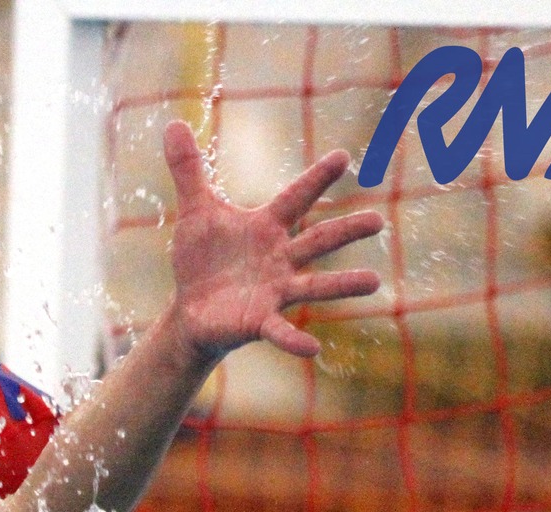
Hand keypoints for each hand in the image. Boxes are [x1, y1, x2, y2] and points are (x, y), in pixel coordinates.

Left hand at [161, 120, 383, 360]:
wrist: (191, 311)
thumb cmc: (202, 260)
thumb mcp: (195, 213)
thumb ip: (189, 170)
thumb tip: (173, 122)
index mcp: (267, 226)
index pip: (296, 198)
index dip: (317, 178)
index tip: (343, 156)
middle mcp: (279, 257)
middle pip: (318, 241)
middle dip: (346, 231)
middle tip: (378, 222)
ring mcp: (274, 291)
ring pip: (314, 286)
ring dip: (342, 285)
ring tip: (373, 282)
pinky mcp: (259, 321)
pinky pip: (281, 332)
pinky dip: (295, 340)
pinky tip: (314, 349)